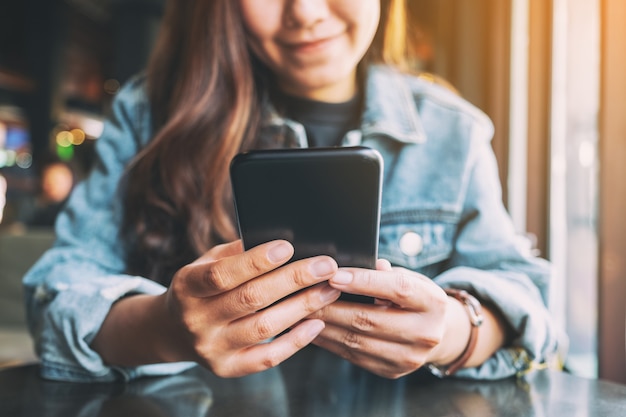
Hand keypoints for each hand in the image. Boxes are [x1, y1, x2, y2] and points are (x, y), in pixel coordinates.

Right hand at [163, 239, 341, 376]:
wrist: (174, 330)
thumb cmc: (203, 286)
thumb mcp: (208, 262)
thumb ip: (238, 252)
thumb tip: (282, 240)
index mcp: (187, 286)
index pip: (223, 274)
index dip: (256, 261)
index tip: (288, 247)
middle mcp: (196, 320)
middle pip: (250, 299)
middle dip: (293, 279)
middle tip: (326, 266)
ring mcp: (211, 348)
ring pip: (264, 327)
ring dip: (302, 307)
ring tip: (329, 290)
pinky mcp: (227, 368)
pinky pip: (267, 357)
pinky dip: (295, 341)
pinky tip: (317, 323)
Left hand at [308, 260, 449, 378]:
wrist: (435, 332)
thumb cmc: (413, 296)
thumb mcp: (408, 277)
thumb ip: (383, 272)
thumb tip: (349, 267)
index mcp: (433, 302)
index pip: (397, 289)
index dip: (364, 281)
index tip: (333, 275)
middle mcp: (426, 333)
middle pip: (371, 319)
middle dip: (333, 306)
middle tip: (305, 294)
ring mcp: (409, 358)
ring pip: (357, 341)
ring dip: (325, 325)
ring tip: (301, 311)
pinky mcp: (391, 371)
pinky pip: (353, 355)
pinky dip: (329, 341)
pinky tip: (311, 329)